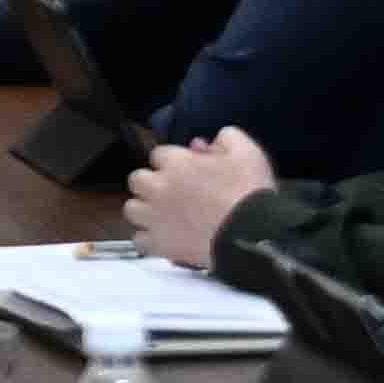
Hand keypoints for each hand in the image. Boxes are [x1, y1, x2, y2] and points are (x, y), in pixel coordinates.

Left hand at [121, 128, 273, 274]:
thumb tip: (213, 141)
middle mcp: (158, 188)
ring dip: (145, 210)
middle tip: (171, 191)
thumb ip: (227, 138)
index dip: (174, 161)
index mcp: (176, 163)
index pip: (159, 154)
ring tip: (163, 214)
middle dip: (151, 183)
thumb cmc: (249, 191)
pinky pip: (140, 241)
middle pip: (137, 180)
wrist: (251, 233)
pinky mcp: (159, 244)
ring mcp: (155, 217)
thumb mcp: (247, 151)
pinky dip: (149, 239)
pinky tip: (164, 238)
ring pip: (132, 209)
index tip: (188, 169)